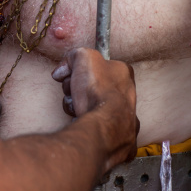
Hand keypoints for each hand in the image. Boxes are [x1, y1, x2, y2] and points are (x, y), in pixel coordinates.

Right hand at [52, 47, 138, 168]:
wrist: (103, 124)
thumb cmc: (98, 89)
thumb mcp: (83, 57)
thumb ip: (73, 56)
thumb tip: (62, 70)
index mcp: (123, 72)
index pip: (96, 65)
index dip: (79, 69)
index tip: (69, 73)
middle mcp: (127, 93)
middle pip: (91, 85)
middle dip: (76, 88)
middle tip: (73, 90)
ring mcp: (123, 115)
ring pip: (89, 104)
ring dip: (76, 104)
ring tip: (76, 107)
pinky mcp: (116, 134)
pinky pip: (94, 123)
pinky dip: (83, 120)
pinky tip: (80, 119)